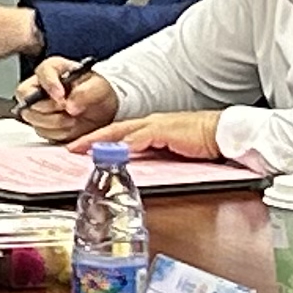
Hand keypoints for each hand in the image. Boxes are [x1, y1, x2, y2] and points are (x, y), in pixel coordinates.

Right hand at [16, 60, 117, 136]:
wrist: (102, 110)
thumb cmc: (97, 92)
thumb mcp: (98, 88)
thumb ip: (85, 93)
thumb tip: (70, 105)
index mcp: (54, 69)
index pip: (43, 73)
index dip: (50, 86)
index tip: (62, 98)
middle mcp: (40, 86)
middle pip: (29, 99)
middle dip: (50, 110)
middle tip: (69, 112)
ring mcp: (37, 106)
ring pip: (33, 118)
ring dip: (56, 123)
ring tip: (73, 120)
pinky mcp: (40, 123)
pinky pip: (41, 131)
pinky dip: (57, 133)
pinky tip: (70, 127)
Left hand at [92, 109, 226, 160]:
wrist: (221, 133)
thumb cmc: (199, 143)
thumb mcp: (169, 152)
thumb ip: (151, 157)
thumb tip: (134, 168)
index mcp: (148, 128)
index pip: (117, 133)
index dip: (97, 141)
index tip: (79, 149)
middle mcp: (148, 124)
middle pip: (113, 130)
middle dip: (91, 139)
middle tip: (71, 148)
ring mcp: (156, 126)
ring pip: (121, 131)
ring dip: (102, 139)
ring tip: (84, 148)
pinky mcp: (166, 131)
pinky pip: (142, 136)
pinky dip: (127, 142)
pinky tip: (116, 148)